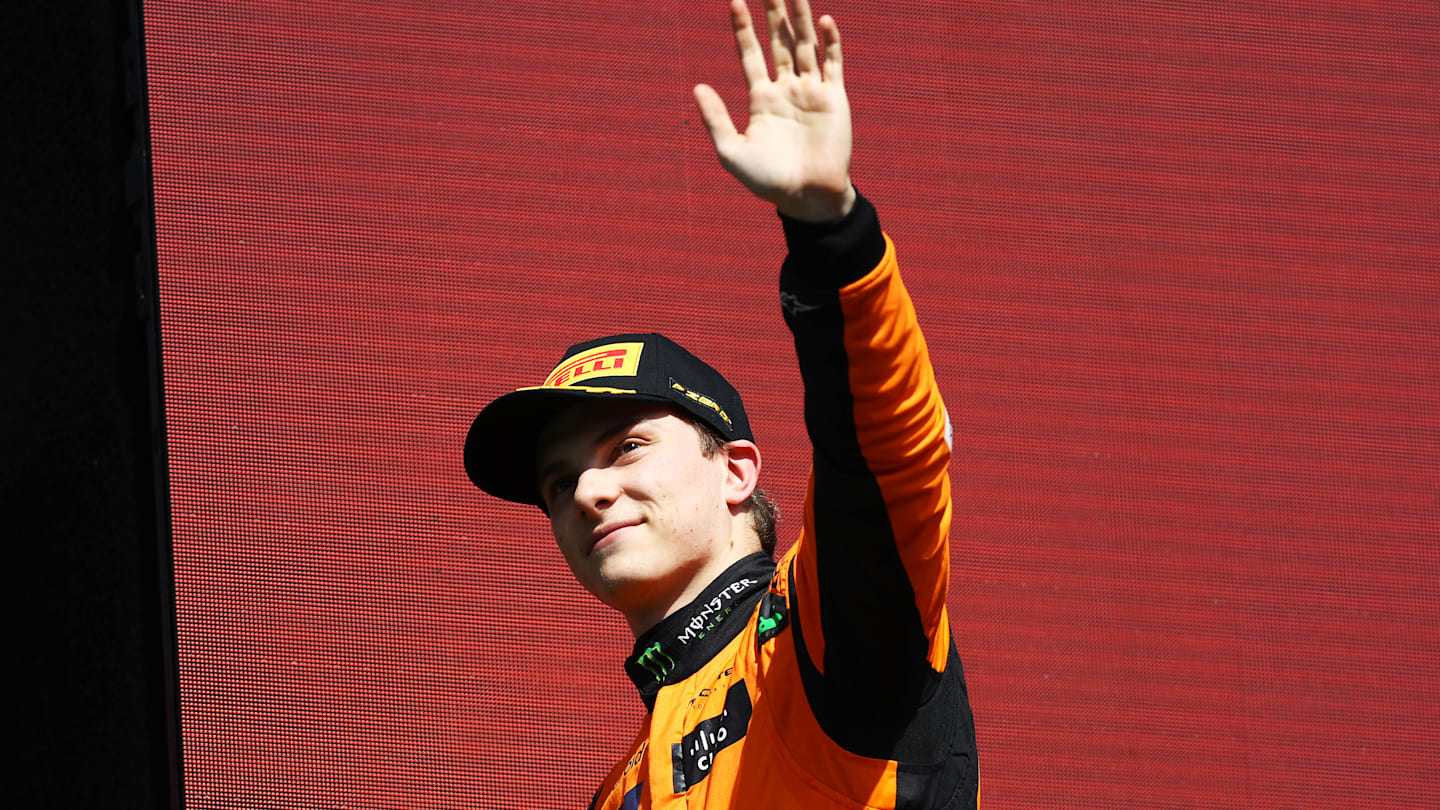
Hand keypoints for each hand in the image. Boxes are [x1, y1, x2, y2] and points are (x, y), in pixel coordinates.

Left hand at [694, 0, 856, 222]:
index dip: (742, 29)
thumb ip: (715, 119)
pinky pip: (832, 64)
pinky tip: (824, 20)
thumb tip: (697, 86)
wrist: (806, 197)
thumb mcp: (732, 151)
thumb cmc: (767, 181)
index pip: (751, 54)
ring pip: (804, 45)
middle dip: (773, 14)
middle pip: (778, 42)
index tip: (734, 1)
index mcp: (761, 100)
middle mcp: (786, 90)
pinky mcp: (834, 99)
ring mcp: (811, 92)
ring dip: (800, 18)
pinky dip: (830, 42)